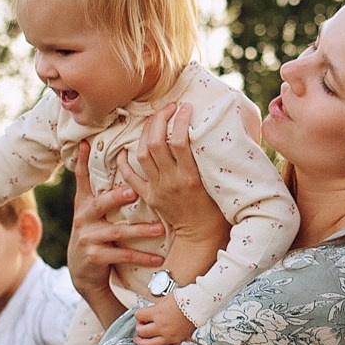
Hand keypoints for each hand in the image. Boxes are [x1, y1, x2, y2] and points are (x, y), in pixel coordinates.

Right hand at [66, 140, 164, 322]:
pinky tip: (158, 258)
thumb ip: (104, 190)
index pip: (82, 178)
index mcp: (84, 203)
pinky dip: (142, 257)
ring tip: (160, 228)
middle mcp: (83, 218)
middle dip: (116, 197)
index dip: (81, 161)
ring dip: (140, 230)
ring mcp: (88, 238)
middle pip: (100, 204)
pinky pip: (123, 255)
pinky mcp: (95, 257)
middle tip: (134, 191)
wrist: (83, 270)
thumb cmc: (96, 232)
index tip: (86, 143)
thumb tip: (120, 162)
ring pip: (117, 231)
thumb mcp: (94, 211)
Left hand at [122, 104, 233, 261]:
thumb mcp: (220, 184)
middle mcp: (172, 181)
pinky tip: (126, 148)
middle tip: (168, 108)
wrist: (201, 238)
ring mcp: (158, 189)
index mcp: (191, 177)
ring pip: (142, 154)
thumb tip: (220, 134)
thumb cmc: (217, 210)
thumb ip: (215, 161)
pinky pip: (130, 176)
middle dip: (159, 119)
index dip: (181, 119)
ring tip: (154, 121)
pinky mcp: (149, 196)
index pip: (181, 141)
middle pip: (156, 142)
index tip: (186, 107)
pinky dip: (124, 160)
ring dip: (145, 133)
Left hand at [132, 296, 196, 344]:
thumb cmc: (185, 299)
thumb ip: (156, 307)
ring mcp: (169, 335)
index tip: (141, 315)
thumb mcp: (166, 298)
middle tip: (141, 326)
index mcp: (158, 313)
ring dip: (142, 342)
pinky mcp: (177, 341)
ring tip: (138, 341)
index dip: (139, 315)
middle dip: (139, 328)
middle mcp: (161, 326)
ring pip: (149, 344)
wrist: (200, 305)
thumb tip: (150, 312)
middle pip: (141, 331)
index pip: (139, 316)